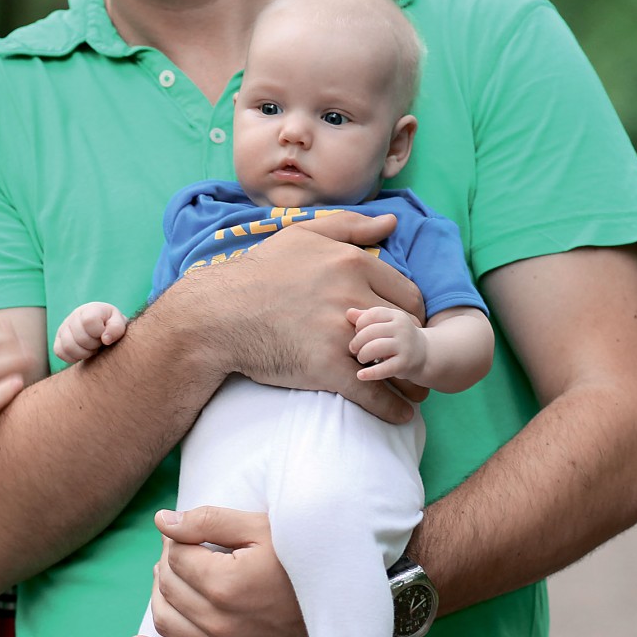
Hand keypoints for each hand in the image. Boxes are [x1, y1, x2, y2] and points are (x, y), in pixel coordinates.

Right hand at [53, 301, 126, 364]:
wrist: (103, 327)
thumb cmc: (111, 325)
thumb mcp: (119, 323)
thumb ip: (116, 328)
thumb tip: (105, 340)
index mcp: (90, 309)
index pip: (89, 321)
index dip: (98, 332)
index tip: (104, 334)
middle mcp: (74, 316)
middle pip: (80, 337)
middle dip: (93, 345)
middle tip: (99, 344)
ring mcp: (64, 328)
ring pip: (68, 346)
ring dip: (84, 353)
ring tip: (92, 349)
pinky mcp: (58, 340)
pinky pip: (60, 352)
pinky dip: (73, 357)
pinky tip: (83, 353)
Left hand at [127, 505, 307, 636]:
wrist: (342, 605)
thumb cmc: (303, 560)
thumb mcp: (261, 528)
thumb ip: (208, 521)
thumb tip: (161, 522)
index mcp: (225, 583)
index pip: (175, 556)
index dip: (177, 538)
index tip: (191, 531)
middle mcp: (219, 622)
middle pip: (168, 586)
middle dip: (168, 563)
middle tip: (184, 549)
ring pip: (167, 622)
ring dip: (159, 597)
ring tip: (169, 578)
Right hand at [175, 212, 423, 422]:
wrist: (220, 314)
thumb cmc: (259, 271)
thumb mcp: (303, 234)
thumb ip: (350, 226)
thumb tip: (391, 222)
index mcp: (352, 263)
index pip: (407, 293)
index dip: (412, 314)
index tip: (408, 327)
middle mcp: (352, 296)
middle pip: (407, 326)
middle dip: (413, 344)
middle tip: (412, 357)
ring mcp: (341, 334)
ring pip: (395, 360)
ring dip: (410, 379)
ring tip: (416, 390)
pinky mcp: (327, 368)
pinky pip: (372, 392)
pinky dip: (391, 407)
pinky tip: (400, 414)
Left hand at [347, 305, 427, 382]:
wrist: (424, 354)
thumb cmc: (397, 337)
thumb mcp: (385, 324)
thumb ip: (366, 317)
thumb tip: (348, 313)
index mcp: (396, 315)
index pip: (372, 315)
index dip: (360, 324)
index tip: (357, 332)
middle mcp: (402, 328)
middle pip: (371, 331)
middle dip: (357, 341)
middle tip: (354, 349)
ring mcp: (405, 346)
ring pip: (375, 347)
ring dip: (362, 354)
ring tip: (361, 358)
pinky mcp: (405, 363)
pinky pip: (384, 368)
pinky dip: (370, 373)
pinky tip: (360, 375)